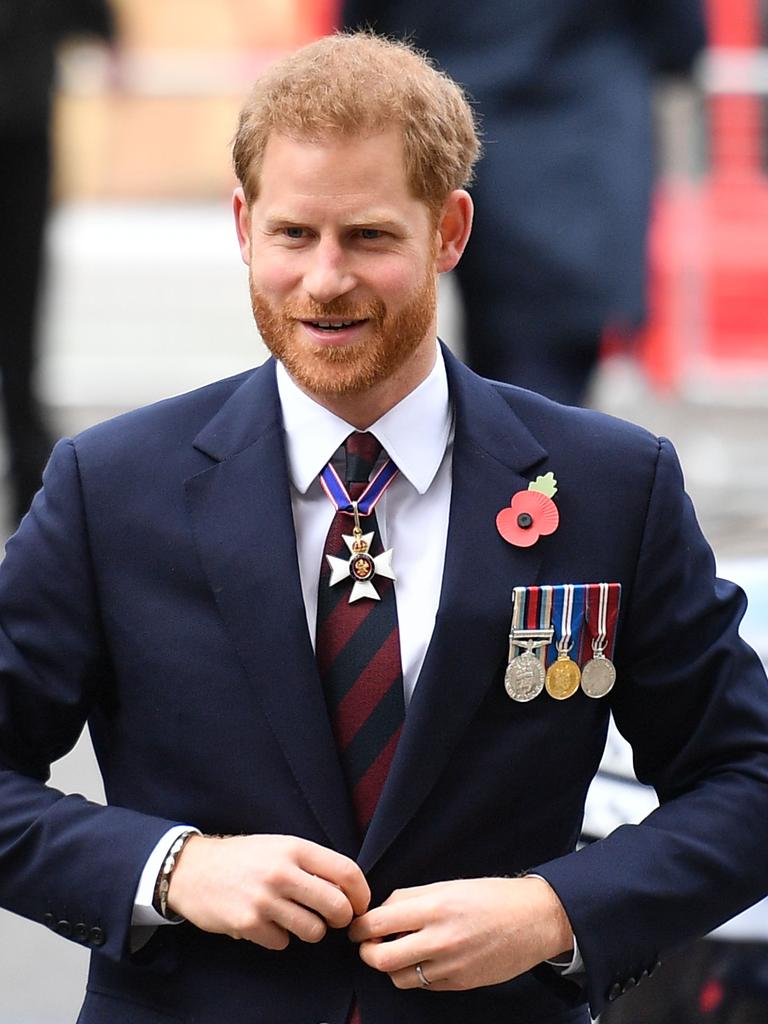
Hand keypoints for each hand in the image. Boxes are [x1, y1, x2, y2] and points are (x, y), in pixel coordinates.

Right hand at [167, 834, 369, 949]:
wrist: (192, 870)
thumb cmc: (243, 858)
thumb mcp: (279, 847)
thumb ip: (310, 864)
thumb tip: (346, 891)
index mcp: (295, 848)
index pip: (346, 871)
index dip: (361, 893)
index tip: (360, 904)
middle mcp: (282, 872)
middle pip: (336, 906)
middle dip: (341, 918)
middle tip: (333, 919)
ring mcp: (265, 899)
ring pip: (314, 931)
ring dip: (310, 930)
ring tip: (295, 918)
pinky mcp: (248, 923)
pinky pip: (282, 942)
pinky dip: (279, 937)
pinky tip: (266, 923)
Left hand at [349, 876, 572, 990]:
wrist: (533, 920)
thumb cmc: (491, 897)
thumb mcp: (448, 886)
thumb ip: (412, 898)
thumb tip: (382, 912)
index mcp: (433, 908)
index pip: (377, 922)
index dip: (359, 926)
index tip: (356, 926)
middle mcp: (439, 940)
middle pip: (380, 958)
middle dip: (366, 952)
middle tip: (367, 944)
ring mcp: (449, 966)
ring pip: (398, 977)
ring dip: (390, 966)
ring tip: (394, 951)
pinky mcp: (459, 983)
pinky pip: (423, 985)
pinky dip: (415, 974)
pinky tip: (421, 960)